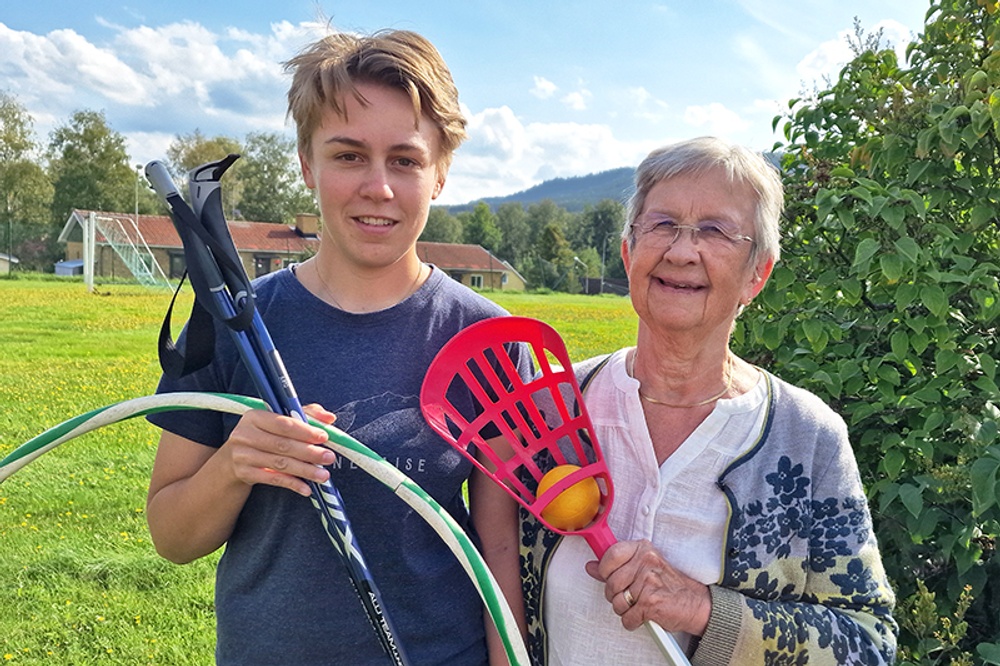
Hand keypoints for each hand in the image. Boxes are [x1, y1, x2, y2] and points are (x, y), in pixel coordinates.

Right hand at [224, 404, 337, 496]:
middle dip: (309, 452)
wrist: (233, 458)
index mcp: (254, 416)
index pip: (283, 423)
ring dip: (305, 470)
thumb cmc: (264, 434)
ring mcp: (242, 455)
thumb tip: (329, 417)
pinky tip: (307, 488)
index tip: (324, 437)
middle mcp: (245, 434)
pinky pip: (273, 479)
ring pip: (280, 464)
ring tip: (323, 475)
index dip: (305, 431)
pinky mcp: (244, 473)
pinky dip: (292, 483)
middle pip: (282, 445)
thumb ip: (305, 414)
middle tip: (328, 457)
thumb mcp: (280, 420)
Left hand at [585, 539, 710, 635]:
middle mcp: (646, 563)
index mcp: (644, 550)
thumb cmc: (670, 585)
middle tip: (630, 595)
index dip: (605, 570)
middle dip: (615, 595)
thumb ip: (616, 566)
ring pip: (617, 602)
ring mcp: (648, 583)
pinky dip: (632, 621)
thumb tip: (591, 566)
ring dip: (624, 609)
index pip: (611, 555)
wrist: (695, 604)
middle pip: (611, 583)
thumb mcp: (644, 567)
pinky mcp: (651, 603)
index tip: (610, 575)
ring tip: (638, 604)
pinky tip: (643, 614)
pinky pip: (627, 618)